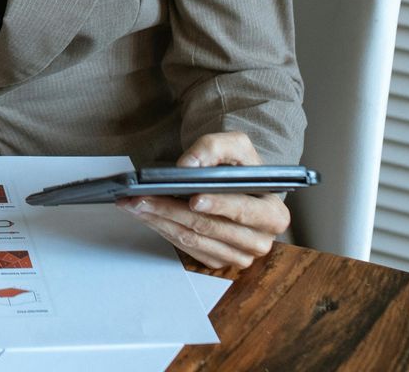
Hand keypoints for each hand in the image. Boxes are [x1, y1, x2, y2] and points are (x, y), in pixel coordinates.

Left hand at [122, 131, 289, 269]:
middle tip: (143, 197)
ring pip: (193, 240)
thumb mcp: (236, 146)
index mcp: (273, 214)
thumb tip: (190, 165)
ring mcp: (238, 256)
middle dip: (173, 210)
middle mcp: (259, 241)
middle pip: (210, 228)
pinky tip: (145, 214)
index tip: (193, 198)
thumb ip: (215, 148)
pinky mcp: (218, 261)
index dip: (219, 205)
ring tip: (134, 203)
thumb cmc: (238, 167)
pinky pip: (185, 248)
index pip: (244, 211)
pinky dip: (162, 229)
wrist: (235, 183)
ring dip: (160, 220)